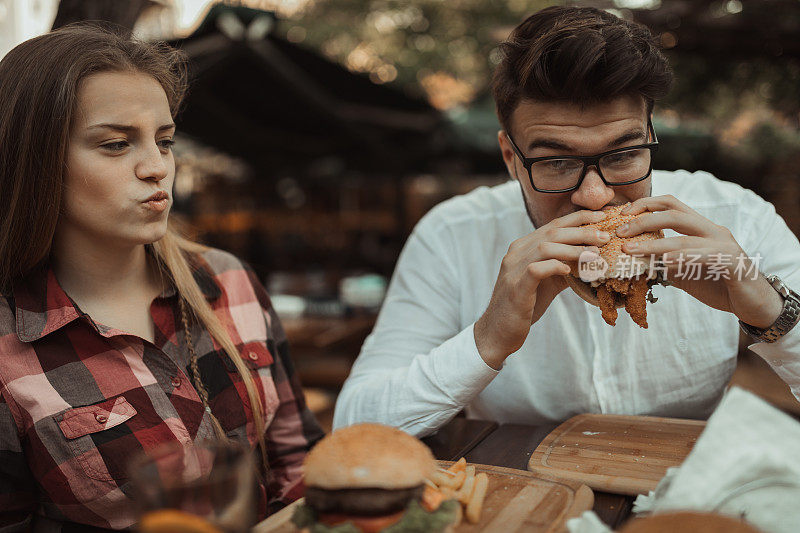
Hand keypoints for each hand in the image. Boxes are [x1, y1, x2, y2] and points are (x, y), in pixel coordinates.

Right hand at [474, 210, 609, 368]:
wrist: (498, 331)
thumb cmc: (524, 306)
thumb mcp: (547, 282)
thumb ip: (564, 267)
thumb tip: (592, 259)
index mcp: (523, 247)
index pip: (554, 225)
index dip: (579, 218)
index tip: (602, 217)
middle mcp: (516, 252)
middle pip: (552, 232)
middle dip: (582, 232)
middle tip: (605, 236)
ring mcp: (513, 268)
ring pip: (545, 247)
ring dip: (574, 249)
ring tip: (594, 254)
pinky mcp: (515, 286)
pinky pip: (536, 269)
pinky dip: (555, 266)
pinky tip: (569, 271)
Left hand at [618, 195, 782, 328]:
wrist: (754, 305)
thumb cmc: (719, 286)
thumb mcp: (684, 272)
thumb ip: (663, 263)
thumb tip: (632, 261)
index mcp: (701, 228)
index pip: (672, 205)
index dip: (646, 204)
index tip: (622, 214)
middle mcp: (713, 231)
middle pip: (675, 214)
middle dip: (643, 220)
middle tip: (619, 233)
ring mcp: (724, 245)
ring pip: (684, 238)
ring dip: (653, 244)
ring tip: (630, 250)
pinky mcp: (733, 262)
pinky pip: (704, 256)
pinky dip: (681, 257)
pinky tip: (663, 263)